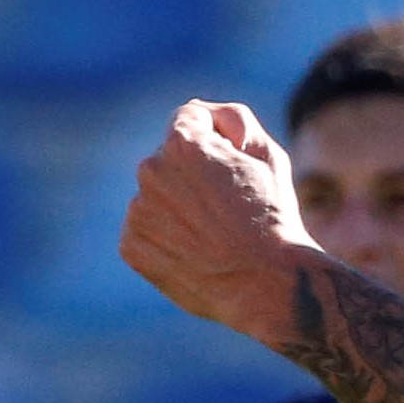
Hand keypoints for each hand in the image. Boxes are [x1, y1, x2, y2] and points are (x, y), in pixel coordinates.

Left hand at [119, 100, 319, 339]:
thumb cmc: (272, 217)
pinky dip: (166, 238)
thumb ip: (233, 118)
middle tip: (227, 208)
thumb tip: (202, 117)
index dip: (217, 139)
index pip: (190, 119)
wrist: (265, 285)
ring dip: (178, 206)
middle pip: (169, 159)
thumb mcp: (268, 154)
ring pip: (157, 196)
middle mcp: (151, 170)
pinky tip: (196, 253)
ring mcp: (138, 210)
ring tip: (213, 234)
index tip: (234, 167)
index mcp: (183, 141)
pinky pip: (145, 230)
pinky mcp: (131, 245)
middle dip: (193, 174)